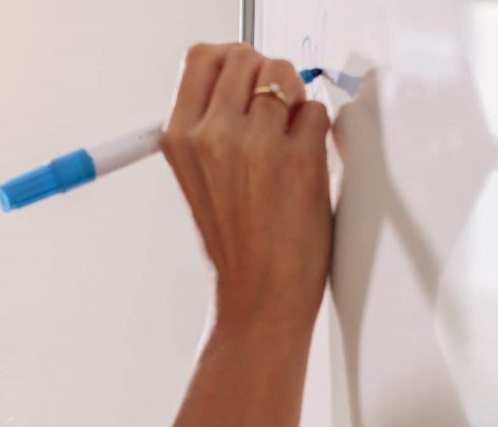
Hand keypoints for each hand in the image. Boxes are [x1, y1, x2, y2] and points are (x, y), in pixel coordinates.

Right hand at [161, 43, 332, 329]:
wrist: (258, 297)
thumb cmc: (235, 244)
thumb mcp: (198, 178)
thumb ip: (211, 127)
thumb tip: (245, 82)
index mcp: (179, 138)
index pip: (202, 57)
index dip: (232, 63)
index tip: (246, 81)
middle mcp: (212, 136)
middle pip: (246, 57)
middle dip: (266, 76)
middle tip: (275, 111)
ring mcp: (256, 145)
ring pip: (284, 75)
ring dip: (294, 99)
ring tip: (290, 137)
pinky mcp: (299, 158)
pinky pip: (316, 112)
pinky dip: (317, 131)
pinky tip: (306, 162)